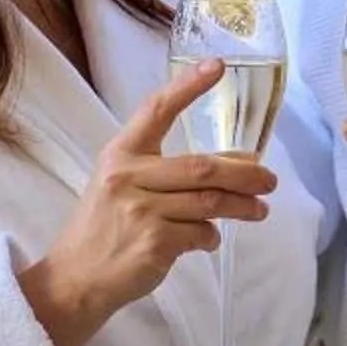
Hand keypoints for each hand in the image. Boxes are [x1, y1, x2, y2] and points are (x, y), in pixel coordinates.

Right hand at [21, 60, 276, 345]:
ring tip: (260, 210)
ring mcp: (141, 210)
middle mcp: (128, 176)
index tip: (217, 66)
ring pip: (209, 202)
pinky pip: (201, 234)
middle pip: (201, 166)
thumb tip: (230, 164)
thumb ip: (162, 172)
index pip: (156, 110)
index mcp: (119, 154)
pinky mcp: (154, 243)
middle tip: (270, 180)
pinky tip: (209, 240)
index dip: (188, 87)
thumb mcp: (118, 187)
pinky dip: (211, 237)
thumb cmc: (102, 229)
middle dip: (244, 174)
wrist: (75, 279)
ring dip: (242, 207)